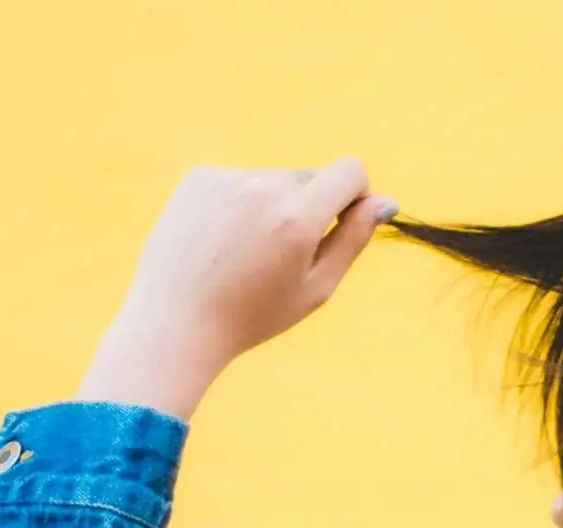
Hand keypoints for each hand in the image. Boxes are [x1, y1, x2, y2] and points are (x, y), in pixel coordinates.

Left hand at [75, 157, 396, 418]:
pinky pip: (239, 181)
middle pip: (311, 177)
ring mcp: (228, 179)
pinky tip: (221, 243)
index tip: (341, 222)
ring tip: (246, 255)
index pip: (350, 170)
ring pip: (273, 180)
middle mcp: (264, 187)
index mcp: (299, 217)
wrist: (176, 322)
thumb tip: (386, 200)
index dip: (355, 195)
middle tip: (282, 258)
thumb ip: (354, 238)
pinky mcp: (200, 178)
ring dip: (272, 208)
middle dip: (310, 208)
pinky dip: (239, 206)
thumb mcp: (316, 286)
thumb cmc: (254, 315)